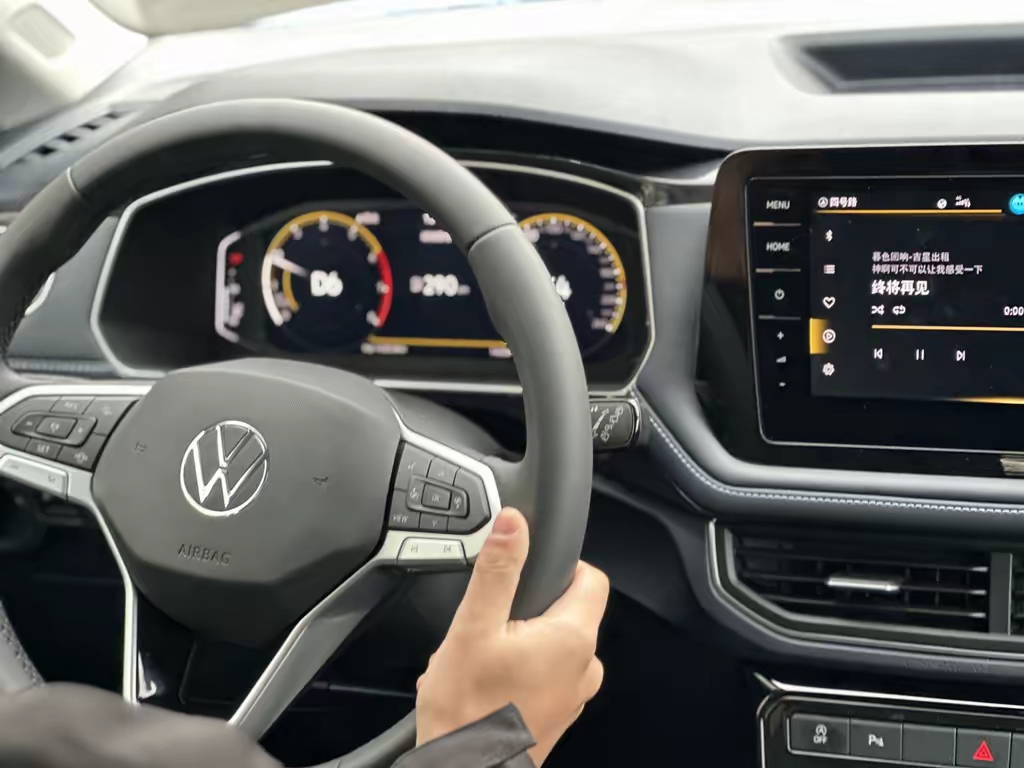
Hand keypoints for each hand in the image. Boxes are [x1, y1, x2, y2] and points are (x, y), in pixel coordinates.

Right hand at [415, 507, 608, 765]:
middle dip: (530, 607)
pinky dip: (521, 669)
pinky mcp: (556, 716)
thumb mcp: (473, 628)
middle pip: (569, 611)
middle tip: (491, 621)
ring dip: (522, 641)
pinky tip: (486, 682)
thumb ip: (498, 571)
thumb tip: (514, 523)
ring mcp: (572, 696)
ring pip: (553, 644)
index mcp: (573, 639)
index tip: (529, 571)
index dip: (562, 565)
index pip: (592, 578)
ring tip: (483, 655)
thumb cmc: (469, 714)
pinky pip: (545, 675)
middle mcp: (584, 668)